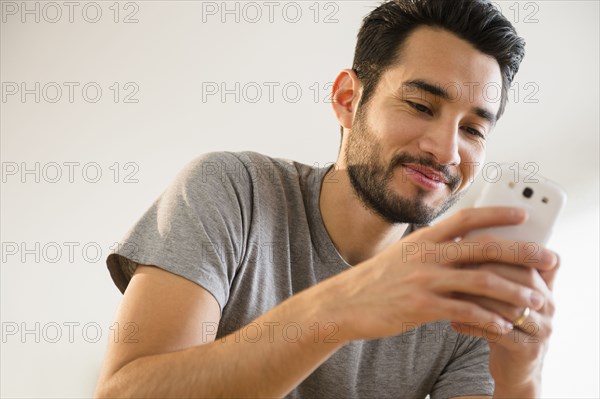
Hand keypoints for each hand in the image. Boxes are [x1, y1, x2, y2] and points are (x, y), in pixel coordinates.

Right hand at [327, 207, 554, 341]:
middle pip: (483, 248)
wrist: (346, 302)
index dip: (497, 215)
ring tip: (535, 299)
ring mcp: (424, 280)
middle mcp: (427, 255)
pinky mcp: (421, 307)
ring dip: (514, 291)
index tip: (521, 216)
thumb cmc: (376, 279)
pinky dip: (489, 318)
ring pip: (481, 281)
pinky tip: (503, 324)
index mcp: (424, 238)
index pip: (467, 219)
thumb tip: (459, 244)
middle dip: (521, 252)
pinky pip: (465, 312)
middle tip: (547, 257)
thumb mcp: (403, 254)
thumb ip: (431, 248)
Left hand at [452, 254, 559, 392]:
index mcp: (543, 284)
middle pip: (524, 278)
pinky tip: (453, 322)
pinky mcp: (528, 350)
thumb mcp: (503, 293)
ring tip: (452, 293)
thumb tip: (462, 235)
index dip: (507, 249)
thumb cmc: (501, 321)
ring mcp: (542, 328)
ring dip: (479, 298)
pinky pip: (499, 333)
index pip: (534, 258)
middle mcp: (548, 304)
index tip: (473, 243)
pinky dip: (474, 325)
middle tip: (458, 266)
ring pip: (511, 306)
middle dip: (489, 270)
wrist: (513, 366)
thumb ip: (493, 268)